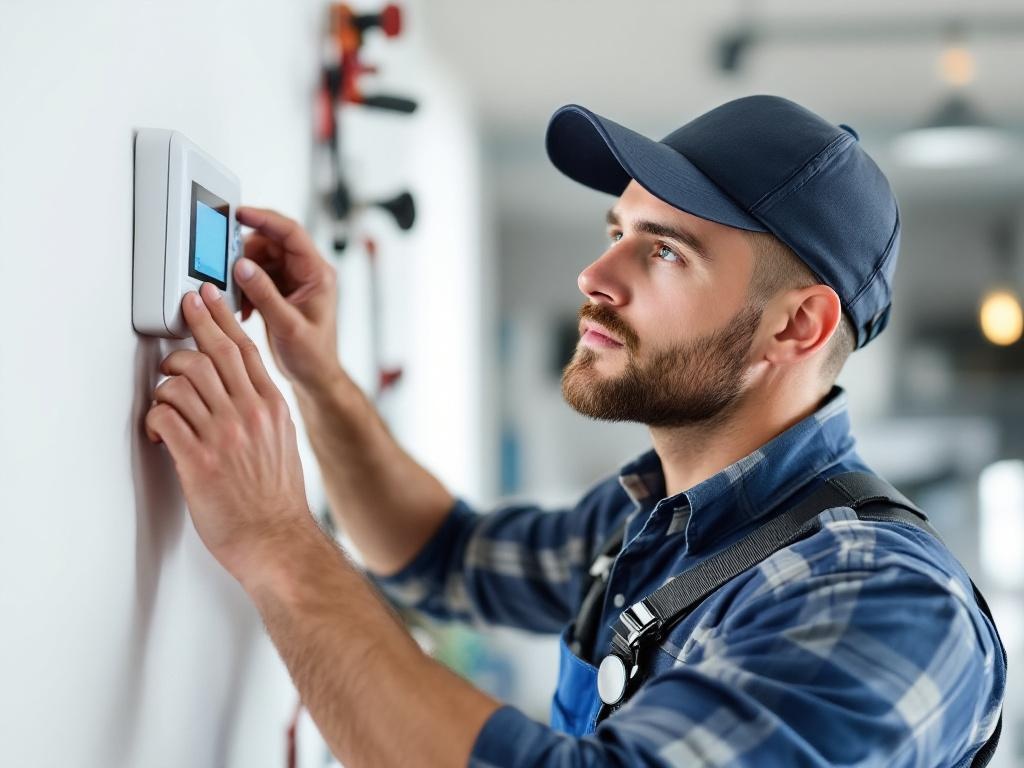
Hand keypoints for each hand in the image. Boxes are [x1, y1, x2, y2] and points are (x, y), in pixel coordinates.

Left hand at [145, 282, 312, 582]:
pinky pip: (167, 417)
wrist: (276, 539)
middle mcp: (249, 414)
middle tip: (183, 309)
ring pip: (184, 381)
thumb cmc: (277, 500)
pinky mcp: (198, 460)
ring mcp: (223, 435)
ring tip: (166, 395)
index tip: (209, 298)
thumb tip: (242, 391)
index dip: (222, 318)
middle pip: (214, 353)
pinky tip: (160, 428)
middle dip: (194, 325)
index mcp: (271, 408)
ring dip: (167, 382)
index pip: (245, 349)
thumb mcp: (283, 443)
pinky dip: (156, 416)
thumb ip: (263, 412)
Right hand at [233, 207, 341, 393]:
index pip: (291, 233)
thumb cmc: (312, 355)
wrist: (315, 376)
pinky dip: (246, 286)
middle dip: (247, 252)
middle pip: (273, 242)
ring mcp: (295, 280)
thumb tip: (242, 267)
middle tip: (227, 267)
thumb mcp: (287, 326)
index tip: (240, 213)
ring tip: (238, 295)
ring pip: (263, 258)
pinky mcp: (283, 291)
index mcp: (318, 273)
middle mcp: (308, 272)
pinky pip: (259, 275)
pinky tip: (246, 307)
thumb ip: (265, 295)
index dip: (265, 219)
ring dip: (244, 272)